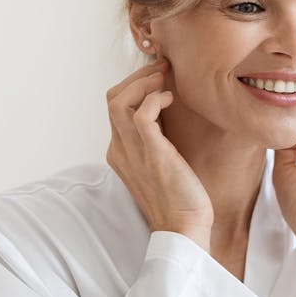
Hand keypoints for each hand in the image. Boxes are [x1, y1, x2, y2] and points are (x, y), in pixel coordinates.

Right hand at [105, 61, 212, 249]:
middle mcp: (120, 150)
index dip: (133, 85)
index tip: (156, 76)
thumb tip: (166, 114)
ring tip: (163, 78)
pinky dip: (154, 99)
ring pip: (118, 101)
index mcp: (119, 152)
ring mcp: (133, 152)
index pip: (113, 106)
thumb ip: (155, 140)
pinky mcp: (152, 155)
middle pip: (111, 98)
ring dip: (142, 82)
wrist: (184, 227)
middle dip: (135, 77)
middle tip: (161, 69)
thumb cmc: (180, 197)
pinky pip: (141, 114)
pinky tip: (170, 99)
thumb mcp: (160, 163)